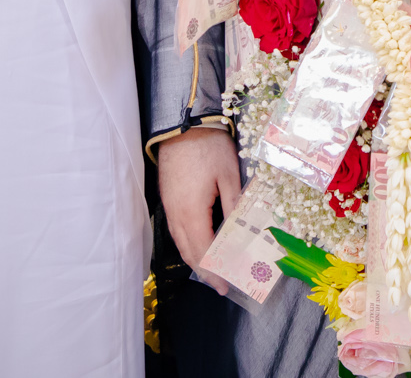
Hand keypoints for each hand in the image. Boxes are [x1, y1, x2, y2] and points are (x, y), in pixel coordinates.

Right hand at [158, 126, 240, 291]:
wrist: (182, 123)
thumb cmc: (209, 147)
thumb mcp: (229, 176)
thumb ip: (235, 208)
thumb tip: (242, 235)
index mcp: (192, 213)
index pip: (203, 253)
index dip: (215, 272)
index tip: (227, 286)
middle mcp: (176, 215)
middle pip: (189, 252)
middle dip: (205, 271)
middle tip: (221, 285)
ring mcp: (169, 206)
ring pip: (180, 242)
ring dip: (195, 259)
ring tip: (212, 270)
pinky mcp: (168, 198)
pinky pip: (177, 230)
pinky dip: (188, 243)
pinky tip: (199, 244)